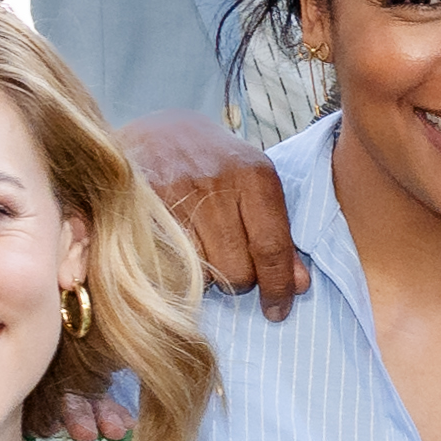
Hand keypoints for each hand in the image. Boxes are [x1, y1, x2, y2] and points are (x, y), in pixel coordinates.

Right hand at [128, 116, 306, 311]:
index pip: (272, 248)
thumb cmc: (219, 165)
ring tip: (204, 249)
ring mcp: (176, 191)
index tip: (277, 310)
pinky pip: (168, 262)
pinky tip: (179, 250)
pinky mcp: (142, 203)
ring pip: (202, 272)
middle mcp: (217, 181)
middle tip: (231, 261)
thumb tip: (298, 286)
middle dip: (240, 279)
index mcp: (255, 176)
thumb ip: (281, 237)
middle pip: (237, 269)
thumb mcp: (257, 189)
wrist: (161, 129)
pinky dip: (177, 268)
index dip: (277, 287)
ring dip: (207, 275)